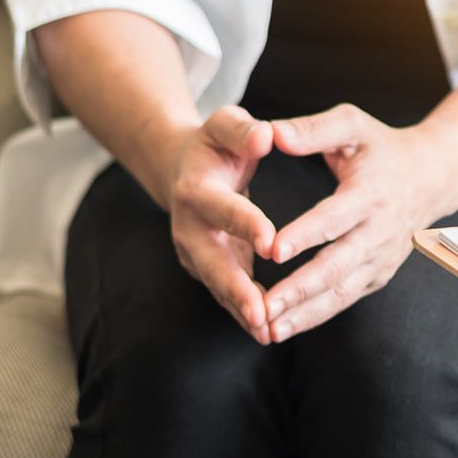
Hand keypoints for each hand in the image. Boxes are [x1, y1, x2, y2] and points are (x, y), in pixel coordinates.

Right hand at [167, 106, 277, 342]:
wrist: (186, 168)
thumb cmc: (217, 144)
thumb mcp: (226, 124)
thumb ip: (243, 130)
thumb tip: (265, 135)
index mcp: (197, 188)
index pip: (223, 208)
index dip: (245, 223)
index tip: (271, 241)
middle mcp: (189, 225)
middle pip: (211, 260)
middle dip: (235, 287)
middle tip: (261, 311)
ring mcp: (194, 252)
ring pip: (217, 285)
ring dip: (240, 309)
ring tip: (267, 331)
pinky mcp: (206, 268)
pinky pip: (225, 294)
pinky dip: (243, 313)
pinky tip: (268, 332)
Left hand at [263, 104, 457, 341]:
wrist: (432, 176)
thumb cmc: (382, 148)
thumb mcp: (352, 125)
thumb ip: (311, 129)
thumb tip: (271, 133)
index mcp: (370, 193)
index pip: (335, 218)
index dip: (305, 235)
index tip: (273, 250)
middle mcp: (378, 231)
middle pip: (337, 266)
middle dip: (300, 289)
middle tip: (264, 306)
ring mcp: (380, 257)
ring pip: (341, 292)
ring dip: (305, 313)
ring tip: (269, 330)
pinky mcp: (378, 274)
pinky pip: (345, 299)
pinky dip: (315, 316)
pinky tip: (285, 327)